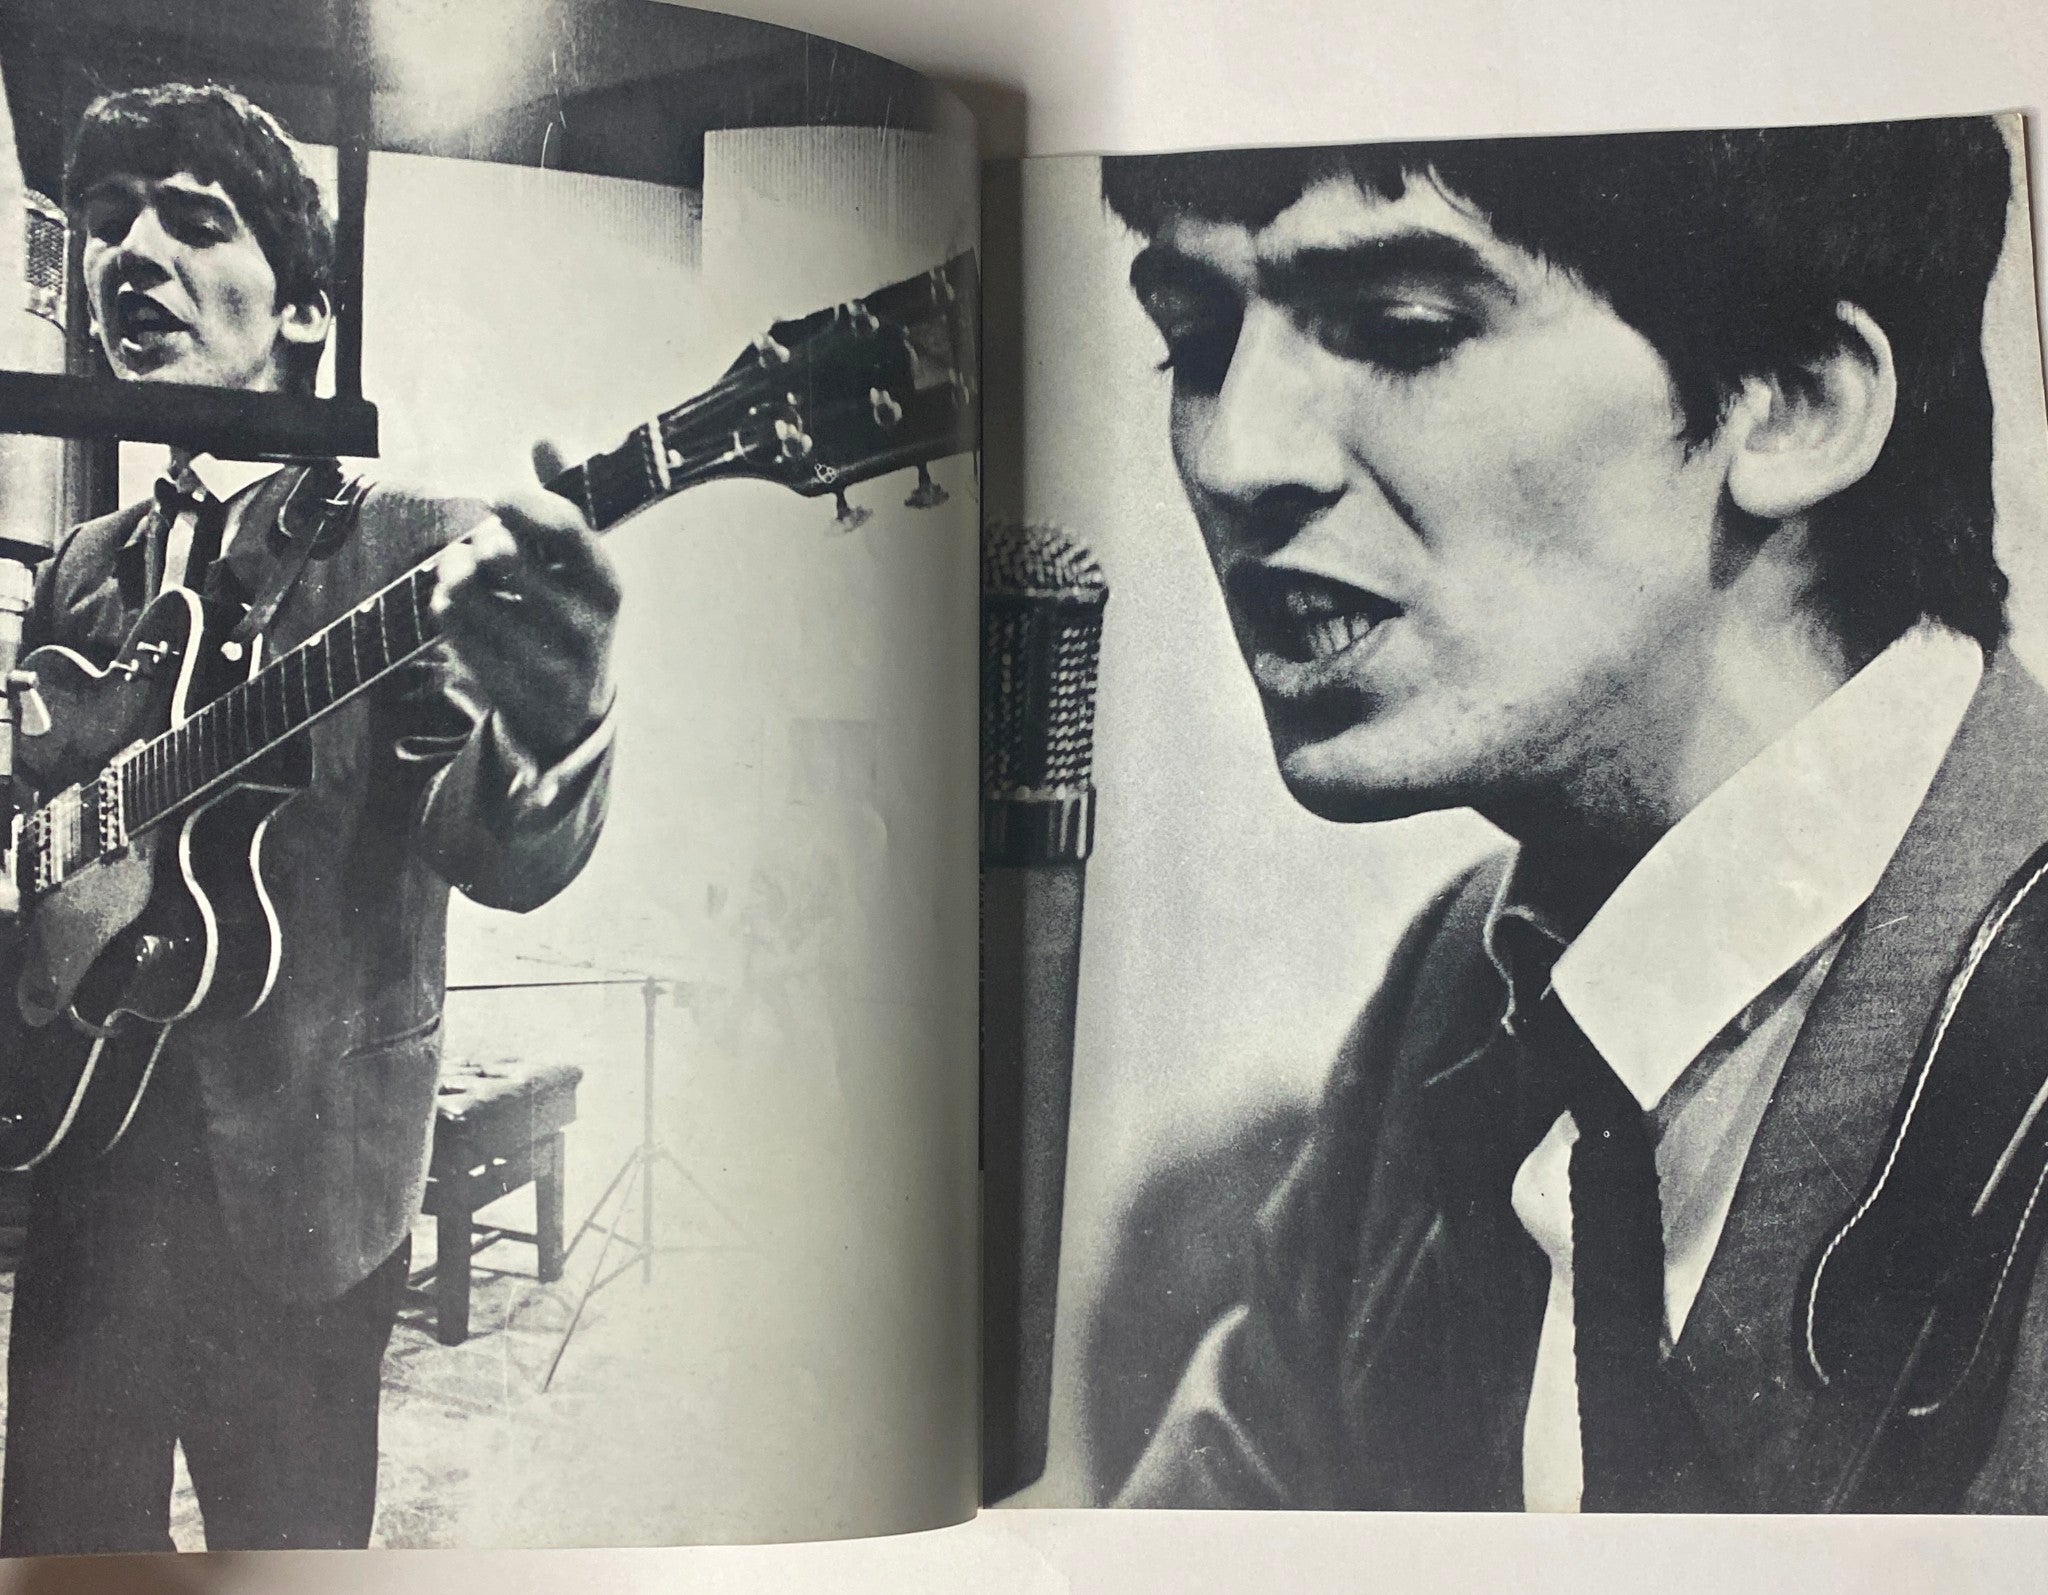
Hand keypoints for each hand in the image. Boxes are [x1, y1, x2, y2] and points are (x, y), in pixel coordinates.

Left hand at [432, 441, 621, 764]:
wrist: (569, 712)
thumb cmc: (569, 617)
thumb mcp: (579, 568)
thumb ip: (562, 505)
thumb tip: (545, 441)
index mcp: (606, 584)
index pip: (567, 529)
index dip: (524, 503)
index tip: (497, 498)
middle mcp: (582, 623)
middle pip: (504, 556)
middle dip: (480, 539)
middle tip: (480, 543)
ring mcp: (543, 659)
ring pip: (468, 591)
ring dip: (452, 569)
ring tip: (456, 568)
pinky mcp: (505, 684)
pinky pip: (451, 625)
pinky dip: (442, 605)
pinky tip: (453, 605)